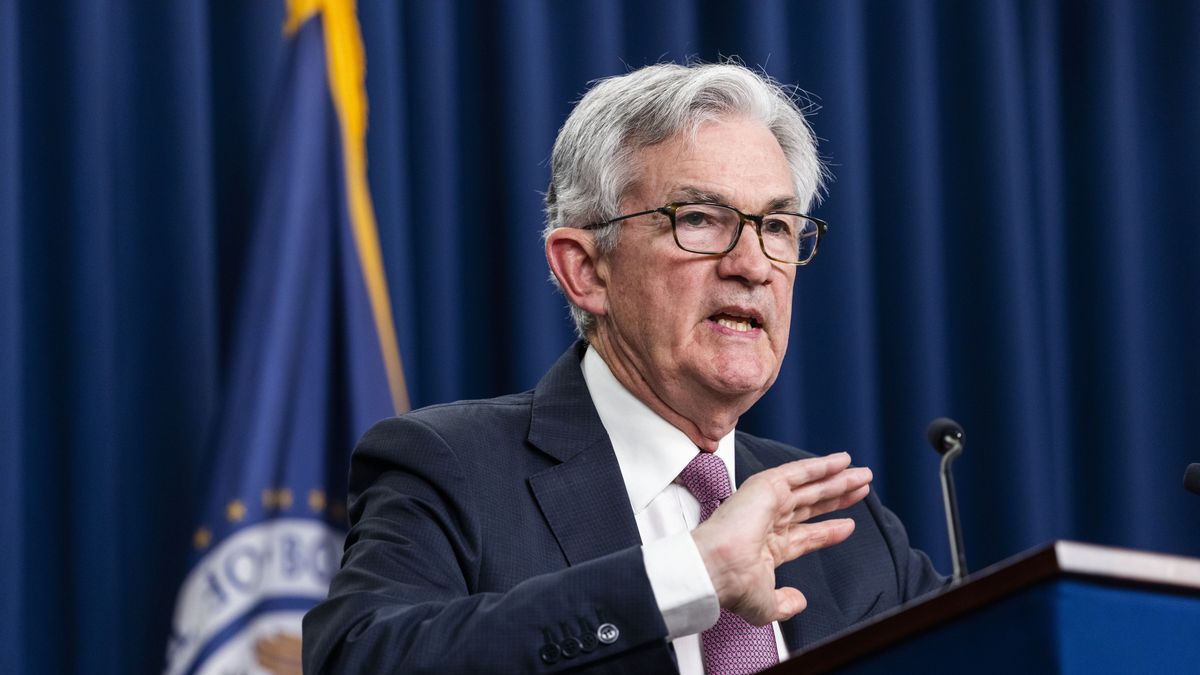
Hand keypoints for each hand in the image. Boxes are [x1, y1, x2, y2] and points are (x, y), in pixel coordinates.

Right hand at [691, 452, 871, 625]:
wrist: (717, 567)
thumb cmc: (732, 585)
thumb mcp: (766, 605)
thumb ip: (785, 604)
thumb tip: (798, 602)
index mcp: (768, 547)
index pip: (806, 535)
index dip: (829, 530)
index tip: (849, 525)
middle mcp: (769, 521)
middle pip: (813, 505)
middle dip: (838, 497)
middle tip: (860, 488)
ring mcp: (768, 502)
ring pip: (810, 487)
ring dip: (837, 479)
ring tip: (862, 475)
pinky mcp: (766, 486)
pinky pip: (799, 472)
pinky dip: (821, 466)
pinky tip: (842, 461)